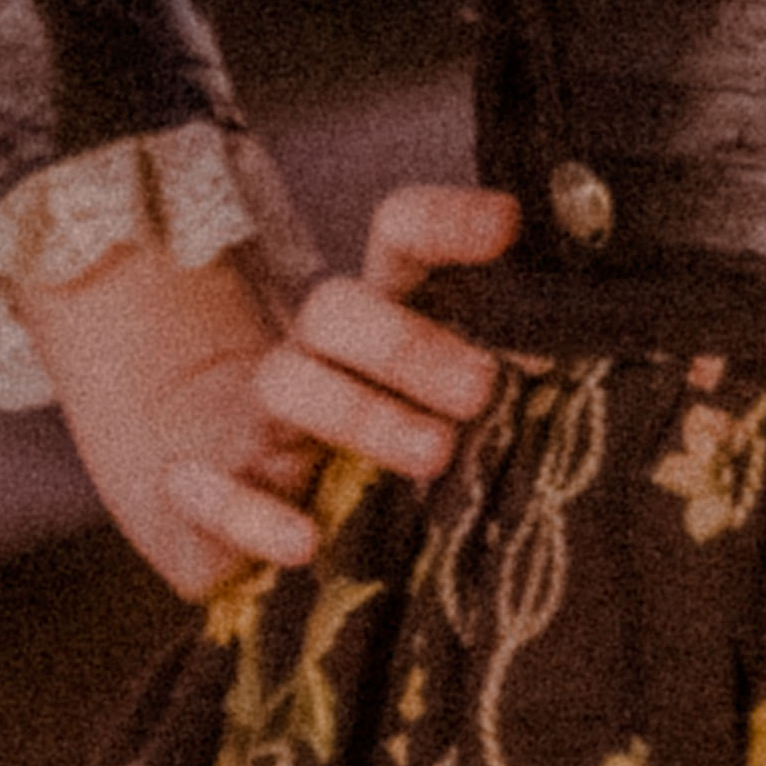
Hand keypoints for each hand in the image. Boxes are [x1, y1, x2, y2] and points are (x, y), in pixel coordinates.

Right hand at [40, 177, 521, 602]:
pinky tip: (304, 542)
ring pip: (286, 385)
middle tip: (484, 387)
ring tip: (436, 454)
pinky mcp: (199, 495)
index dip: (444, 223)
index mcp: (368, 324)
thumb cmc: (343, 447)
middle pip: (335, 309)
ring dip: (361, 414)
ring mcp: (247, 423)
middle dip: (408, 342)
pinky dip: (253, 514)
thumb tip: (566, 365)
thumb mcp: (410, 407)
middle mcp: (308, 360)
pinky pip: (209, 491)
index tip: (507, 224)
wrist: (204, 486)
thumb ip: (478, 379)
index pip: (396, 243)